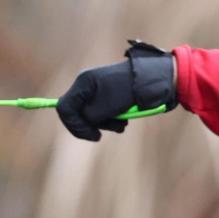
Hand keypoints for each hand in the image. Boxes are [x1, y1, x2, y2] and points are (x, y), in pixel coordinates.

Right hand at [56, 40, 176, 140]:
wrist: (153, 81)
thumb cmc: (128, 93)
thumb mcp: (103, 108)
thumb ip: (87, 117)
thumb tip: (83, 121)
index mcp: (83, 83)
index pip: (65, 108)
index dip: (74, 125)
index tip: (93, 136)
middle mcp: (88, 84)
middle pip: (79, 112)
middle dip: (93, 125)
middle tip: (105, 132)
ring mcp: (100, 89)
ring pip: (94, 114)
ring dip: (106, 124)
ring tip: (122, 124)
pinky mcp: (111, 95)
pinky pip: (105, 112)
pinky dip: (113, 119)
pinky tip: (125, 120)